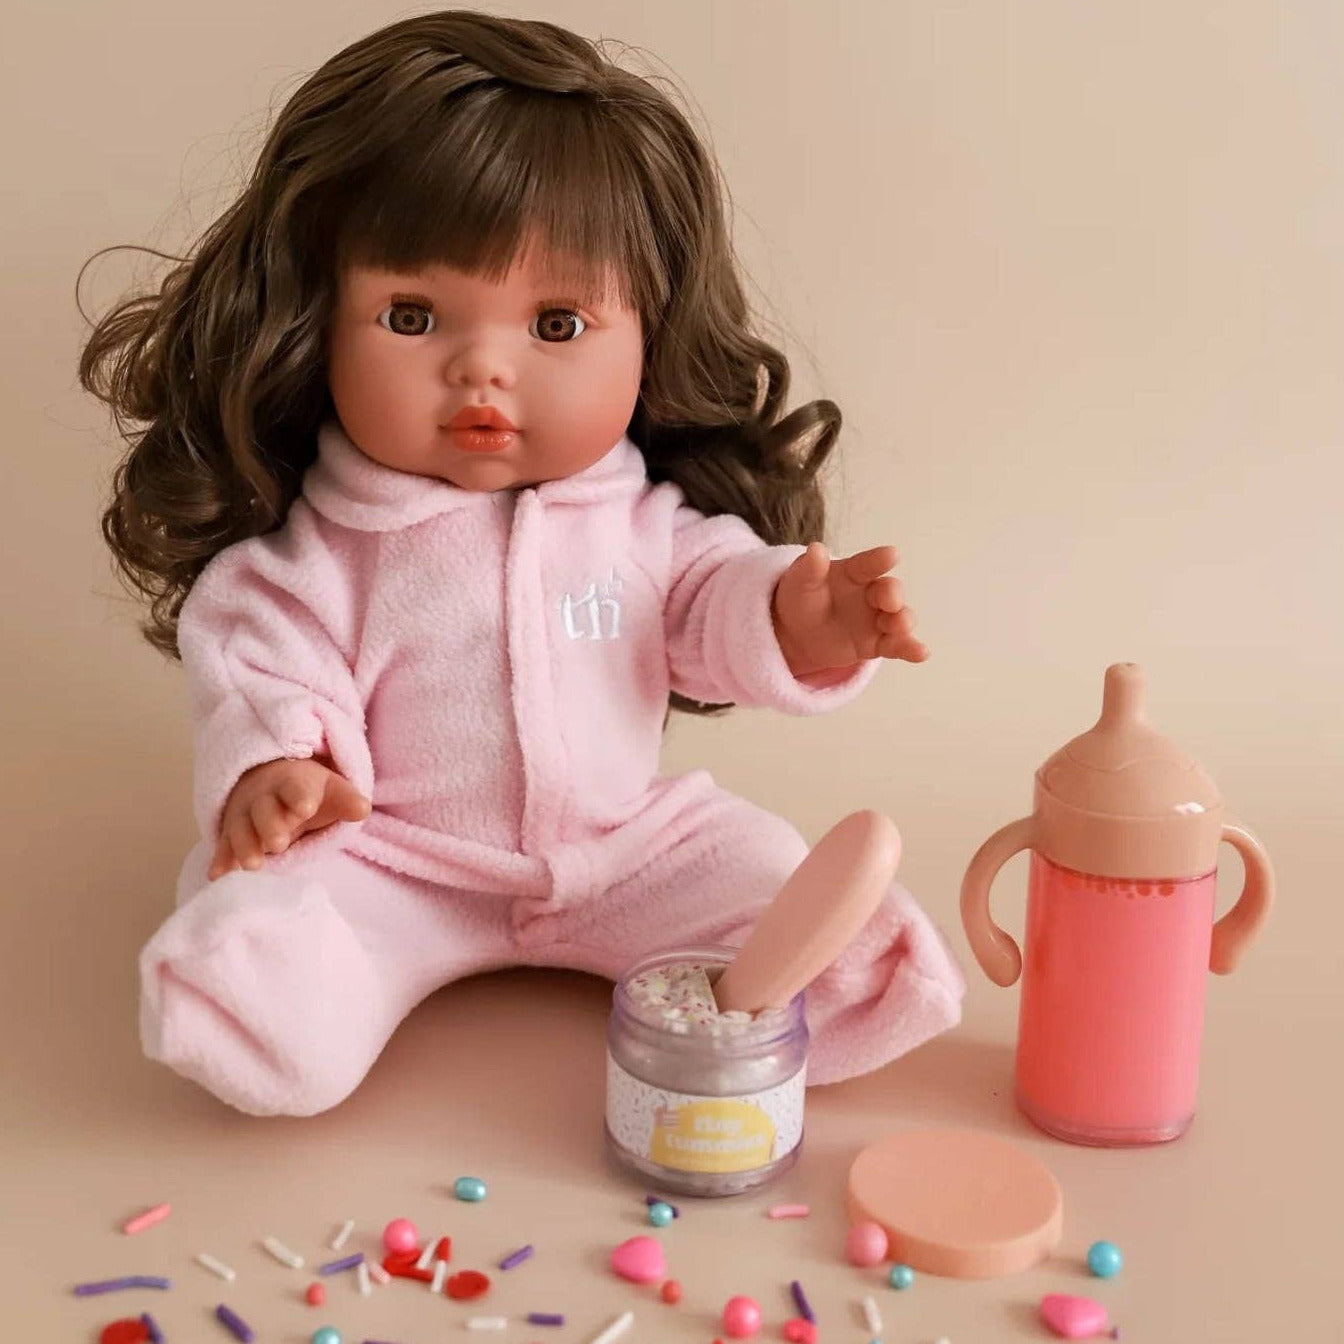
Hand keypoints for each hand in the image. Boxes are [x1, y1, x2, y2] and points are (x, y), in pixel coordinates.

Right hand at [208, 755, 370, 880]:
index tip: (306, 808)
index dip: (301, 797)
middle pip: (265, 810)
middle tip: (279, 843)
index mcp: (292, 783)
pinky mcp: (231, 832)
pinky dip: (221, 860)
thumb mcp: (331, 790)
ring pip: (242, 829)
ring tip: (253, 866)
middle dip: (271, 826)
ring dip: (246, 846)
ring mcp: (244, 815)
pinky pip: (224, 845)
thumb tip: (362, 809)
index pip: (296, 788)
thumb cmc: (308, 792)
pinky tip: (217, 876)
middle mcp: (264, 798)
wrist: (267, 781)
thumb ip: (347, 800)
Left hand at [771, 542, 929, 676]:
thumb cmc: (801, 598)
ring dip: (904, 621)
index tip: (893, 554)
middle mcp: (871, 593)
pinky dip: (911, 649)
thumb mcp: (799, 582)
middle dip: (893, 595)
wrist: (797, 632)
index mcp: (853, 572)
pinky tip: (921, 653)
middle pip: (889, 591)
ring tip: (902, 626)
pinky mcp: (878, 643)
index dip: (879, 560)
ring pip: (898, 618)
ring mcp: (877, 618)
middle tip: (890, 600)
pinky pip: (896, 645)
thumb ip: (809, 569)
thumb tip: (815, 549)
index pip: (867, 564)